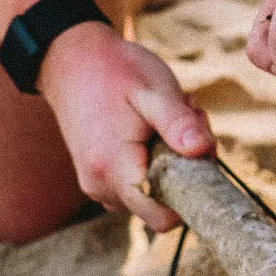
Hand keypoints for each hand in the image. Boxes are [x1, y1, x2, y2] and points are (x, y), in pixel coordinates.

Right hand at [38, 20, 212, 230]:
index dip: (192, 193)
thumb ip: (179, 123)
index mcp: (114, 168)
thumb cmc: (115, 71)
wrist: (71, 60)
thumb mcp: (155, 89)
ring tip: (164, 118)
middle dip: (185, 167)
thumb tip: (204, 152)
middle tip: (184, 118)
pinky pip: (138, 184)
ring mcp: (97, 186)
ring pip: (152, 193)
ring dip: (171, 161)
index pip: (163, 216)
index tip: (199, 151)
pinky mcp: (99, 179)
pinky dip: (155, 161)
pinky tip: (151, 128)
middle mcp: (101, 187)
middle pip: (162, 203)